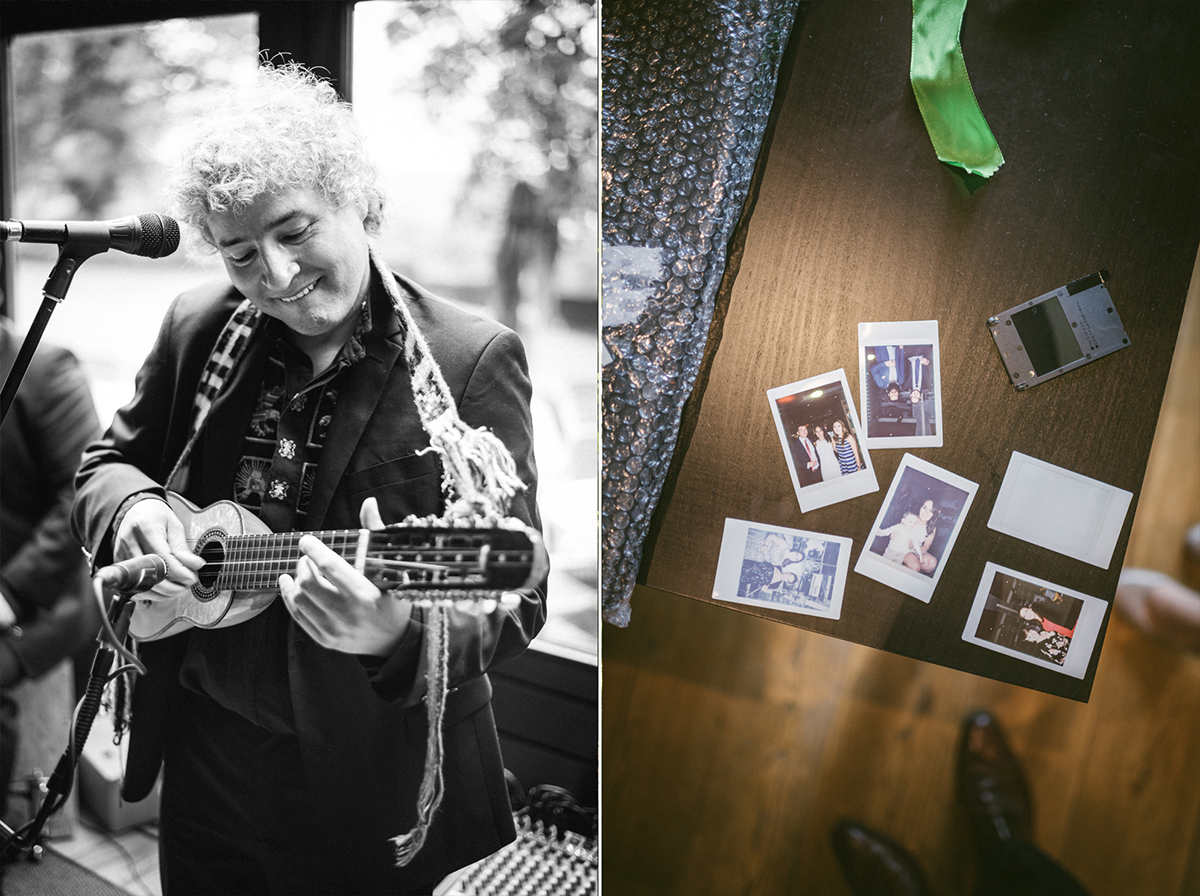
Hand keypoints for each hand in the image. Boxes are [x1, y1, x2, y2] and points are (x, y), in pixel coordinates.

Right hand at [114, 497, 204, 597]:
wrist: (136, 510)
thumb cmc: (156, 516)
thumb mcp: (174, 526)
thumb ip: (182, 548)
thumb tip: (195, 565)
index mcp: (145, 527)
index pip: (162, 557)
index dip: (178, 571)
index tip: (191, 578)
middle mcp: (129, 541)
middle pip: (149, 573)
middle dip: (171, 586)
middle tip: (186, 586)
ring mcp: (120, 554)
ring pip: (139, 583)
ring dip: (161, 592)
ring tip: (177, 589)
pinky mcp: (118, 564)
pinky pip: (132, 584)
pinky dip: (148, 591)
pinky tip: (162, 590)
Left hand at [279, 497, 412, 655]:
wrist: (394, 640)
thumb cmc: (393, 599)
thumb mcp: (389, 567)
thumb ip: (375, 533)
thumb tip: (369, 502)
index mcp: (365, 594)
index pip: (330, 567)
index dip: (314, 550)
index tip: (307, 541)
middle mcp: (348, 614)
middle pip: (309, 583)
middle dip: (304, 565)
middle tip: (307, 557)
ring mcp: (334, 629)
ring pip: (300, 599)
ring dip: (295, 580)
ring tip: (301, 571)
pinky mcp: (325, 639)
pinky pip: (298, 617)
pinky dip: (290, 598)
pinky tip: (290, 585)